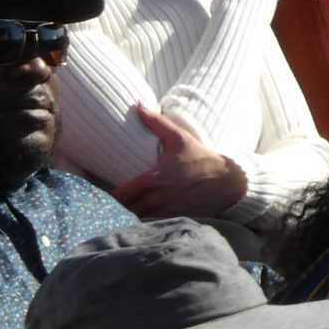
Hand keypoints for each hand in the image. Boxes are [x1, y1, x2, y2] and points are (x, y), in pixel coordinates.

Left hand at [111, 106, 249, 218]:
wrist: (226, 182)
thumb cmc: (200, 158)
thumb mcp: (179, 138)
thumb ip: (157, 122)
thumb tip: (138, 105)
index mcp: (153, 180)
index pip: (121, 195)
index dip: (109, 195)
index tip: (102, 191)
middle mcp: (157, 199)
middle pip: (126, 210)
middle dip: (116, 207)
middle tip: (108, 201)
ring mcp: (166, 212)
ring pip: (138, 219)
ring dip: (130, 214)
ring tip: (123, 208)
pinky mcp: (174, 219)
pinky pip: (153, 223)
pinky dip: (146, 219)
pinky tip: (144, 213)